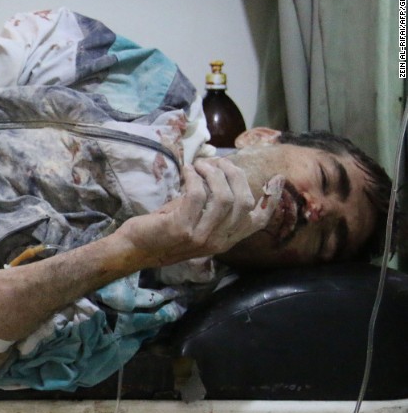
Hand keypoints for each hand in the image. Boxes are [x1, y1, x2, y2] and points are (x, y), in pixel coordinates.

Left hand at [116, 158, 282, 267]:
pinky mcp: (183, 229)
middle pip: (243, 201)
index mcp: (227, 239)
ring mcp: (202, 237)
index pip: (258, 221)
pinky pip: (198, 194)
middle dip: (233, 174)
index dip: (272, 199)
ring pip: (224, 197)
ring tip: (199, 165)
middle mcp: (219, 240)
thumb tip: (224, 173)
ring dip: (212, 173)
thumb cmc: (163, 231)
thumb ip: (213, 204)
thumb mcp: (196, 220)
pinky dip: (194, 177)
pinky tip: (187, 171)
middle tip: (216, 162)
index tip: (277, 179)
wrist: (135, 249)